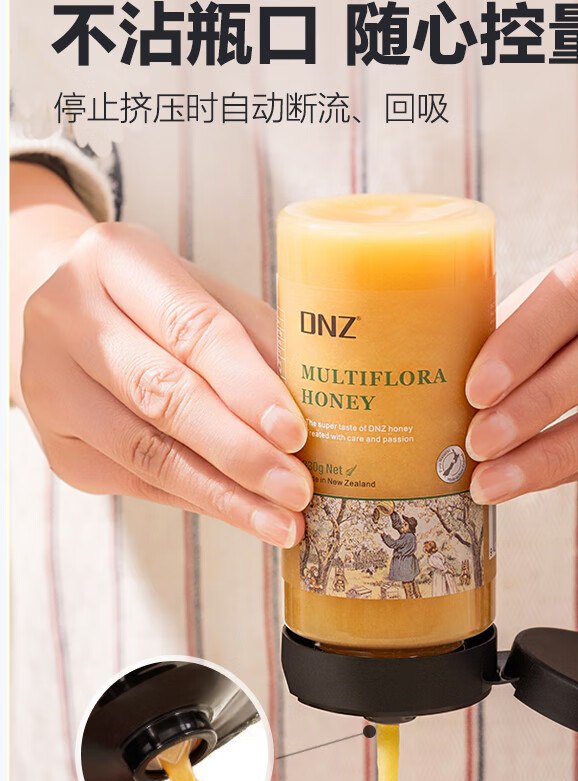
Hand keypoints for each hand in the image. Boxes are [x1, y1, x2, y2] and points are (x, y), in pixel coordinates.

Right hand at [16, 203, 311, 545]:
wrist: (66, 315)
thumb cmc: (154, 304)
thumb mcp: (205, 295)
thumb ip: (257, 340)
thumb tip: (324, 407)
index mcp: (115, 259)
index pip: (191, 329)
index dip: (247, 386)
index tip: (296, 433)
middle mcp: (67, 316)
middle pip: (163, 396)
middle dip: (240, 452)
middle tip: (298, 489)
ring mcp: (50, 384)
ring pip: (145, 452)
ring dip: (223, 494)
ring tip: (281, 521)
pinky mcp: (57, 444)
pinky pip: (135, 482)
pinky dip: (196, 500)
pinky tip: (241, 513)